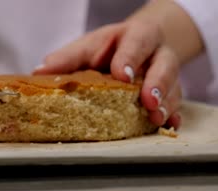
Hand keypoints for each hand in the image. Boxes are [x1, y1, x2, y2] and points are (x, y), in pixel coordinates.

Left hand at [34, 19, 181, 128]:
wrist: (141, 43)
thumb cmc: (110, 47)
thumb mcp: (89, 46)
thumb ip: (68, 58)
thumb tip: (39, 72)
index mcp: (136, 36)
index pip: (137, 43)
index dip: (129, 58)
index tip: (120, 74)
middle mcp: (157, 54)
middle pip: (164, 66)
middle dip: (157, 84)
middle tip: (147, 101)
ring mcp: (167, 74)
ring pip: (174, 87)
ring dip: (166, 104)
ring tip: (155, 118)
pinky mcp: (171, 92)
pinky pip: (178, 105)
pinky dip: (173, 116)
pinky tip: (168, 126)